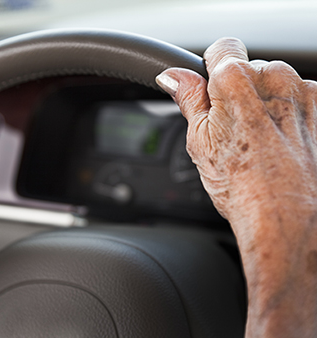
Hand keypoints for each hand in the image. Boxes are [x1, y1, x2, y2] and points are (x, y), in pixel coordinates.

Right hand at [157, 38, 316, 336]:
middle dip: (241, 91)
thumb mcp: (199, 140)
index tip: (212, 88)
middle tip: (234, 128)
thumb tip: (172, 76)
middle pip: (252, 68)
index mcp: (235, 78)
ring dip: (269, 103)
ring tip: (260, 141)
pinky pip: (303, 100)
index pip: (222, 47)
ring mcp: (304, 92)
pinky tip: (282, 143)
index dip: (213, 68)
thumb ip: (188, 98)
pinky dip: (293, 115)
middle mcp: (275, 76)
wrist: (285, 217)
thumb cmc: (240, 184)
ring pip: (278, 85)